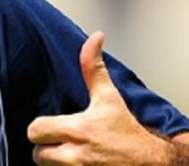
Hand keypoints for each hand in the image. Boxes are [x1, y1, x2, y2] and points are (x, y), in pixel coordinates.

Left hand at [27, 31, 173, 165]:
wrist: (153, 165)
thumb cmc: (128, 132)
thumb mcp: (109, 98)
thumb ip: (93, 68)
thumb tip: (95, 36)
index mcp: (80, 130)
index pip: (35, 130)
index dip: (41, 128)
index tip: (53, 127)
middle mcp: (77, 156)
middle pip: (37, 154)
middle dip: (45, 149)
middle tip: (59, 143)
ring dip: (55, 163)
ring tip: (69, 156)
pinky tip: (76, 165)